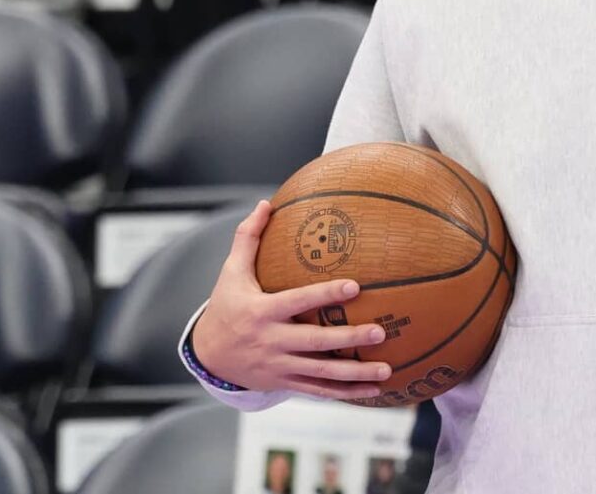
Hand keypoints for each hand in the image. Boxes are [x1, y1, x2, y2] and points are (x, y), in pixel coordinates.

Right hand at [191, 200, 391, 399]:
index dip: (325, 294)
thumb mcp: (231, 273)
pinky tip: (374, 391)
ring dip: (355, 375)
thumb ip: (247, 238)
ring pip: (322, 373)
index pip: (298, 302)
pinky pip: (319, 391)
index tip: (355, 286)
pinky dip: (346, 393)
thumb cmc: (226, 306)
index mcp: (262, 313)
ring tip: (387, 370)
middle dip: (349, 339)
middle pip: (315, 343)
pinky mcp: (285, 383)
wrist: (208, 356)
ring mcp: (279, 367)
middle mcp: (272, 342)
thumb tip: (265, 203)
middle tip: (381, 331)